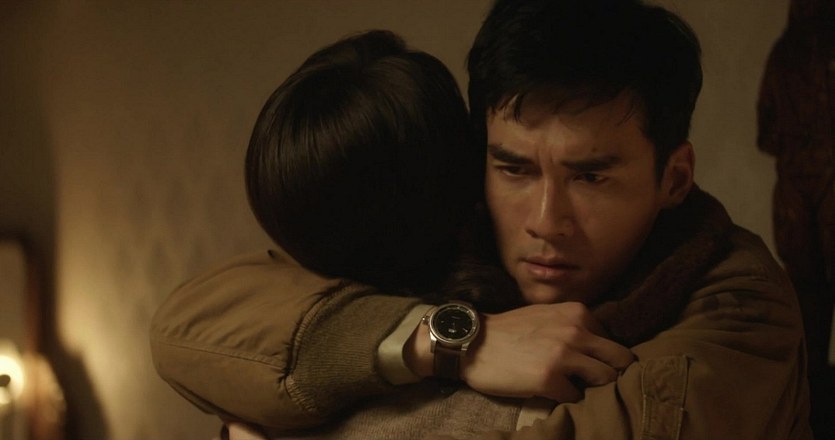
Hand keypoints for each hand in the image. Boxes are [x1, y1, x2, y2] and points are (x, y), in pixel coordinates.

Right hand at [460, 302, 633, 401]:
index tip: (592, 363)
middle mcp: (575, 331)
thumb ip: (573, 325)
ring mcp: (564, 356)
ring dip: (593, 387)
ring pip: (606, 378)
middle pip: (620, 359)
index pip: (612, 338)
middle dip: (612, 372)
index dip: (603, 355)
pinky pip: (577, 397)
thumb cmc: (508, 330)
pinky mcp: (550, 379)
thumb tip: (598, 346)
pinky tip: (552, 392)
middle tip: (596, 381)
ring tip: (575, 387)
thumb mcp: (546, 315)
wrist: (473, 344)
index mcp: (577, 313)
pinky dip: (567, 398)